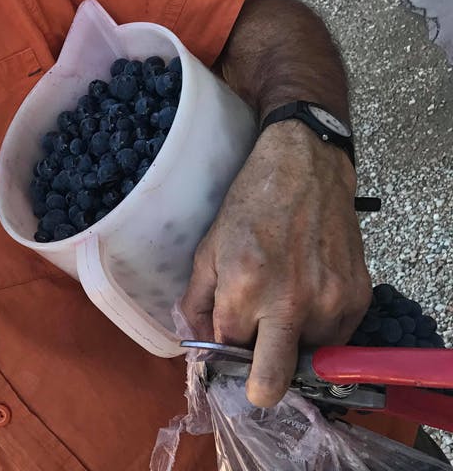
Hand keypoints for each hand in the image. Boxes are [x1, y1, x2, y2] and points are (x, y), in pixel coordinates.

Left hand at [180, 120, 370, 406]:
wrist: (305, 170)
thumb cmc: (249, 205)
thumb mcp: (208, 250)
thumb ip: (197, 301)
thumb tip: (196, 342)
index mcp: (244, 288)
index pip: (229, 350)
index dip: (224, 349)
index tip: (226, 343)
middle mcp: (290, 302)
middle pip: (273, 381)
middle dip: (259, 385)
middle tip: (255, 375)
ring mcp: (329, 303)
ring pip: (305, 358)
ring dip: (290, 344)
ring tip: (282, 309)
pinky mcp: (358, 298)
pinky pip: (334, 339)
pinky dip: (317, 329)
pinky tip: (305, 298)